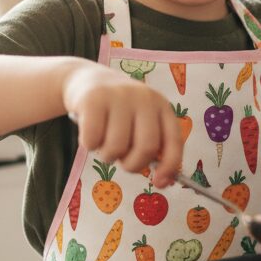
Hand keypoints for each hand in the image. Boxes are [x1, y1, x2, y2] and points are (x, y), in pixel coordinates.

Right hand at [62, 61, 181, 186]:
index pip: (174, 141)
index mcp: (161, 106)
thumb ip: (151, 145)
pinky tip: (89, 132)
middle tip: (121, 161)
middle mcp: (144, 98)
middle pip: (146, 147)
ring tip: (103, 143)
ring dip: (107, 156)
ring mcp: (119, 96)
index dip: (169, 166)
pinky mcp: (93, 99)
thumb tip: (163, 181)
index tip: (159, 183)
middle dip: (132, 165)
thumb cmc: (116, 110)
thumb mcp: (140, 120)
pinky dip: (89, 145)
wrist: (86, 78)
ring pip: (117, 147)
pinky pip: (92, 140)